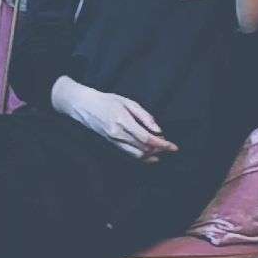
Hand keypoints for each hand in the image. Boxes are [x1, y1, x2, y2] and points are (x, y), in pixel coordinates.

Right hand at [50, 78, 177, 163]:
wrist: (84, 106)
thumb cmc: (107, 100)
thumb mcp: (128, 102)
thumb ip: (145, 116)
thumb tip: (158, 130)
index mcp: (123, 121)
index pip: (146, 138)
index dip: (162, 144)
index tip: (173, 147)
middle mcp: (118, 134)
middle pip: (143, 149)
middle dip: (159, 150)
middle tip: (169, 146)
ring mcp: (114, 141)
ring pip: (136, 155)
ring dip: (151, 155)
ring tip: (161, 151)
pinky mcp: (112, 144)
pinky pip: (129, 154)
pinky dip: (142, 156)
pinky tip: (150, 156)